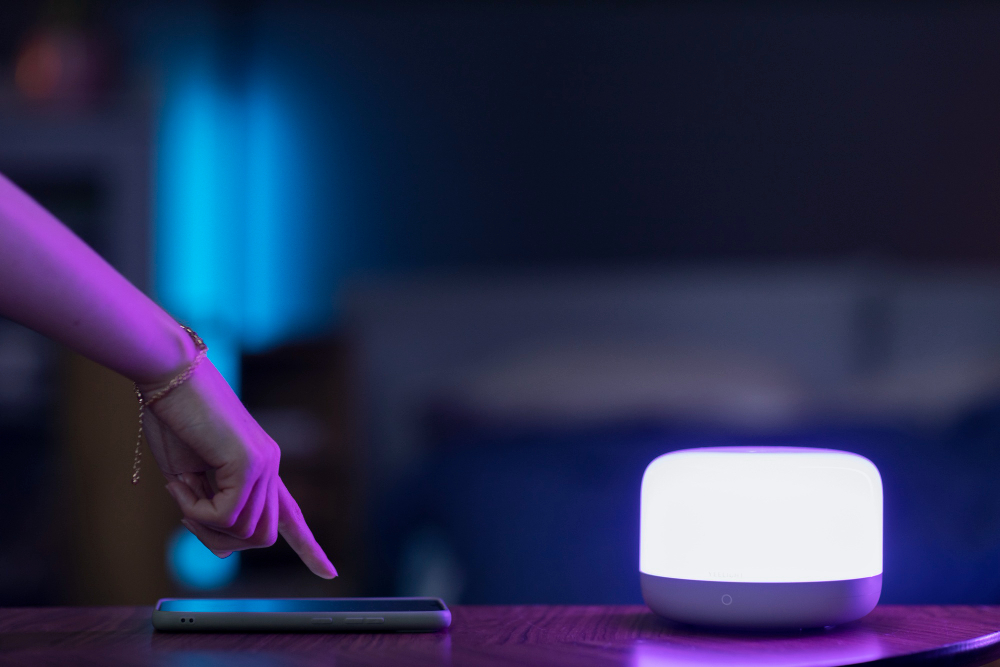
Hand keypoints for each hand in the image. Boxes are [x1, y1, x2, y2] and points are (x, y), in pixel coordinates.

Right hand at [139, 358, 336, 578]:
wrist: (168, 377)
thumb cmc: (173, 421)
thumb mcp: (190, 478)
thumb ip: (211, 510)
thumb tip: (225, 549)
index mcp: (261, 468)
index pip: (291, 514)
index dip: (309, 547)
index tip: (330, 573)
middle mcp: (271, 466)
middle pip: (261, 536)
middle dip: (220, 540)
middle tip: (187, 513)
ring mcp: (264, 463)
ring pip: (243, 531)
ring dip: (202, 522)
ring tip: (180, 486)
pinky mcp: (250, 462)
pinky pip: (225, 516)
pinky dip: (195, 510)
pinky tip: (181, 482)